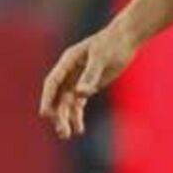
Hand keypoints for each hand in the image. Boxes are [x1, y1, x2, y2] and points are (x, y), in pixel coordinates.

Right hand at [39, 24, 138, 139]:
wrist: (127, 38)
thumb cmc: (114, 43)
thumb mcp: (102, 57)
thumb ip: (91, 75)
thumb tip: (80, 93)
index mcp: (68, 61)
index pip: (53, 82)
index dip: (48, 98)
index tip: (46, 114)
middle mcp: (70, 72)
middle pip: (59, 96)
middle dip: (59, 114)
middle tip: (62, 131)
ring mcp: (78, 79)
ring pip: (68, 102)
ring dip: (67, 118)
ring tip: (67, 135)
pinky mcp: (89, 85)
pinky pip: (79, 103)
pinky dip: (78, 116)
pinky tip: (79, 130)